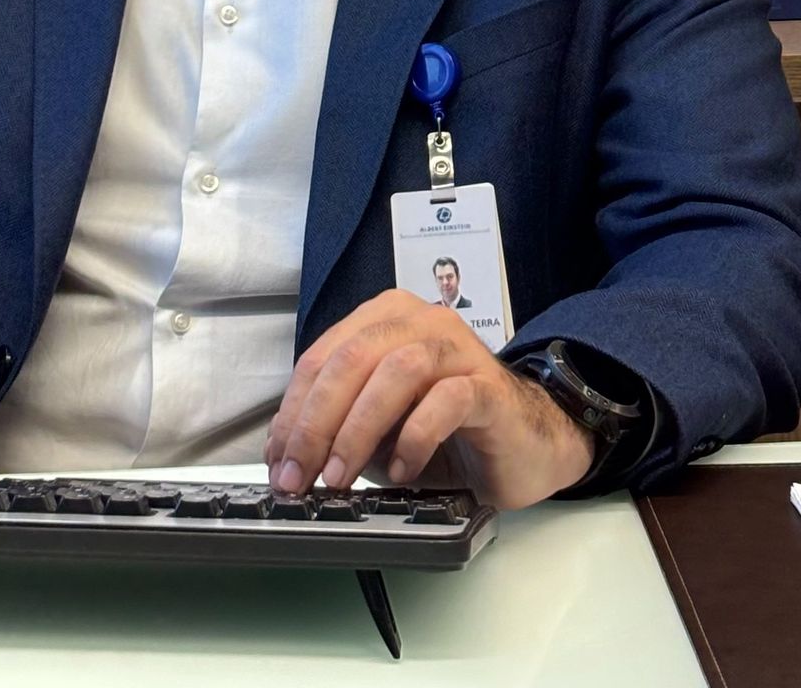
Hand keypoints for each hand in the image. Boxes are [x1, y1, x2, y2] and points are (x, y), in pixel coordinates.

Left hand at [264, 292, 595, 509]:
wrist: (523, 444)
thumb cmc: (447, 433)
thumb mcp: (378, 430)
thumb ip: (338, 425)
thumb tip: (286, 452)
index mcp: (385, 322)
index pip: (322, 357)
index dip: (293, 411)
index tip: (277, 460)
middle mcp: (420, 322)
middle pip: (352, 357)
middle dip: (315, 422)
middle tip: (298, 475)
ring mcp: (458, 350)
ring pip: (397, 370)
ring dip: (358, 428)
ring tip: (340, 477)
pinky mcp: (488, 386)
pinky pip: (447, 400)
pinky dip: (415, 437)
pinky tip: (402, 469)